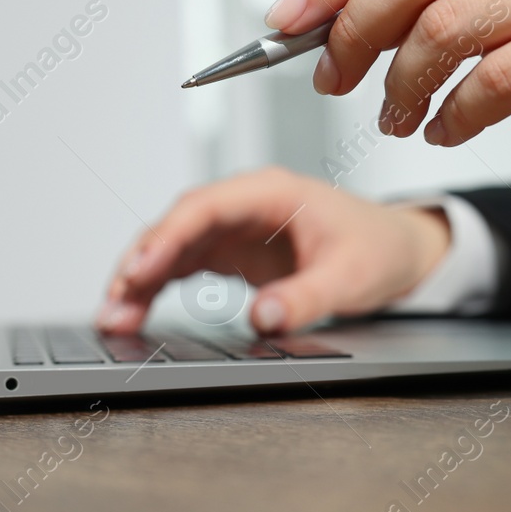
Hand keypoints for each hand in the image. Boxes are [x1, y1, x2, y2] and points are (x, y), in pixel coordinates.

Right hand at [95, 168, 451, 335]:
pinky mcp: (230, 251)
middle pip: (176, 225)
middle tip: (114, 306)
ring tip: (113, 319)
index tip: (140, 270)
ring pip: (170, 245)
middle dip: (140, 263)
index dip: (167, 237)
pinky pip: (180, 264)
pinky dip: (154, 287)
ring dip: (139, 278)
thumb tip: (261, 317)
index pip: (204, 206)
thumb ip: (306, 297)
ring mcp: (233, 226)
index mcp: (271, 192)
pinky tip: (133, 313)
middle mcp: (244, 204)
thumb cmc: (378, 249)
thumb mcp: (351, 277)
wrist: (398, 250)